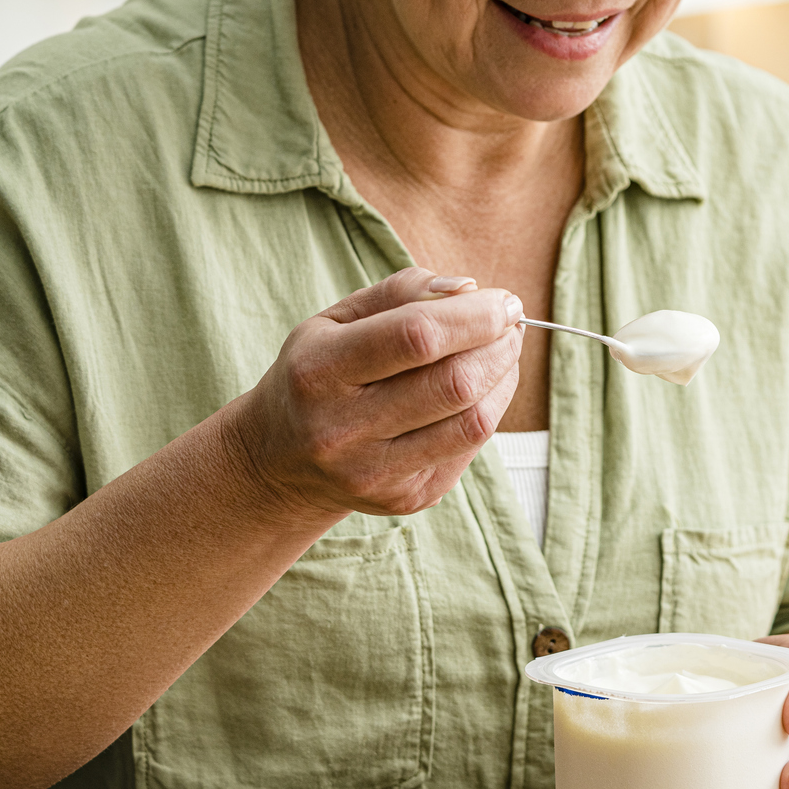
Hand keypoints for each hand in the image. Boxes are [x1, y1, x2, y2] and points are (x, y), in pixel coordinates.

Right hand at [233, 267, 522, 518]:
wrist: (278, 462)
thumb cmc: (318, 374)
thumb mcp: (335, 320)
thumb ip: (401, 292)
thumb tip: (469, 289)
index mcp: (320, 371)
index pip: (417, 336)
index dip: (475, 315)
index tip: (504, 300)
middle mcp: (341, 429)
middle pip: (454, 383)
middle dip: (499, 345)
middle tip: (510, 324)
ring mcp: (374, 472)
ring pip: (473, 422)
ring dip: (505, 377)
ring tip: (503, 350)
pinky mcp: (404, 499)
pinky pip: (469, 449)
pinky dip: (490, 409)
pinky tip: (482, 388)